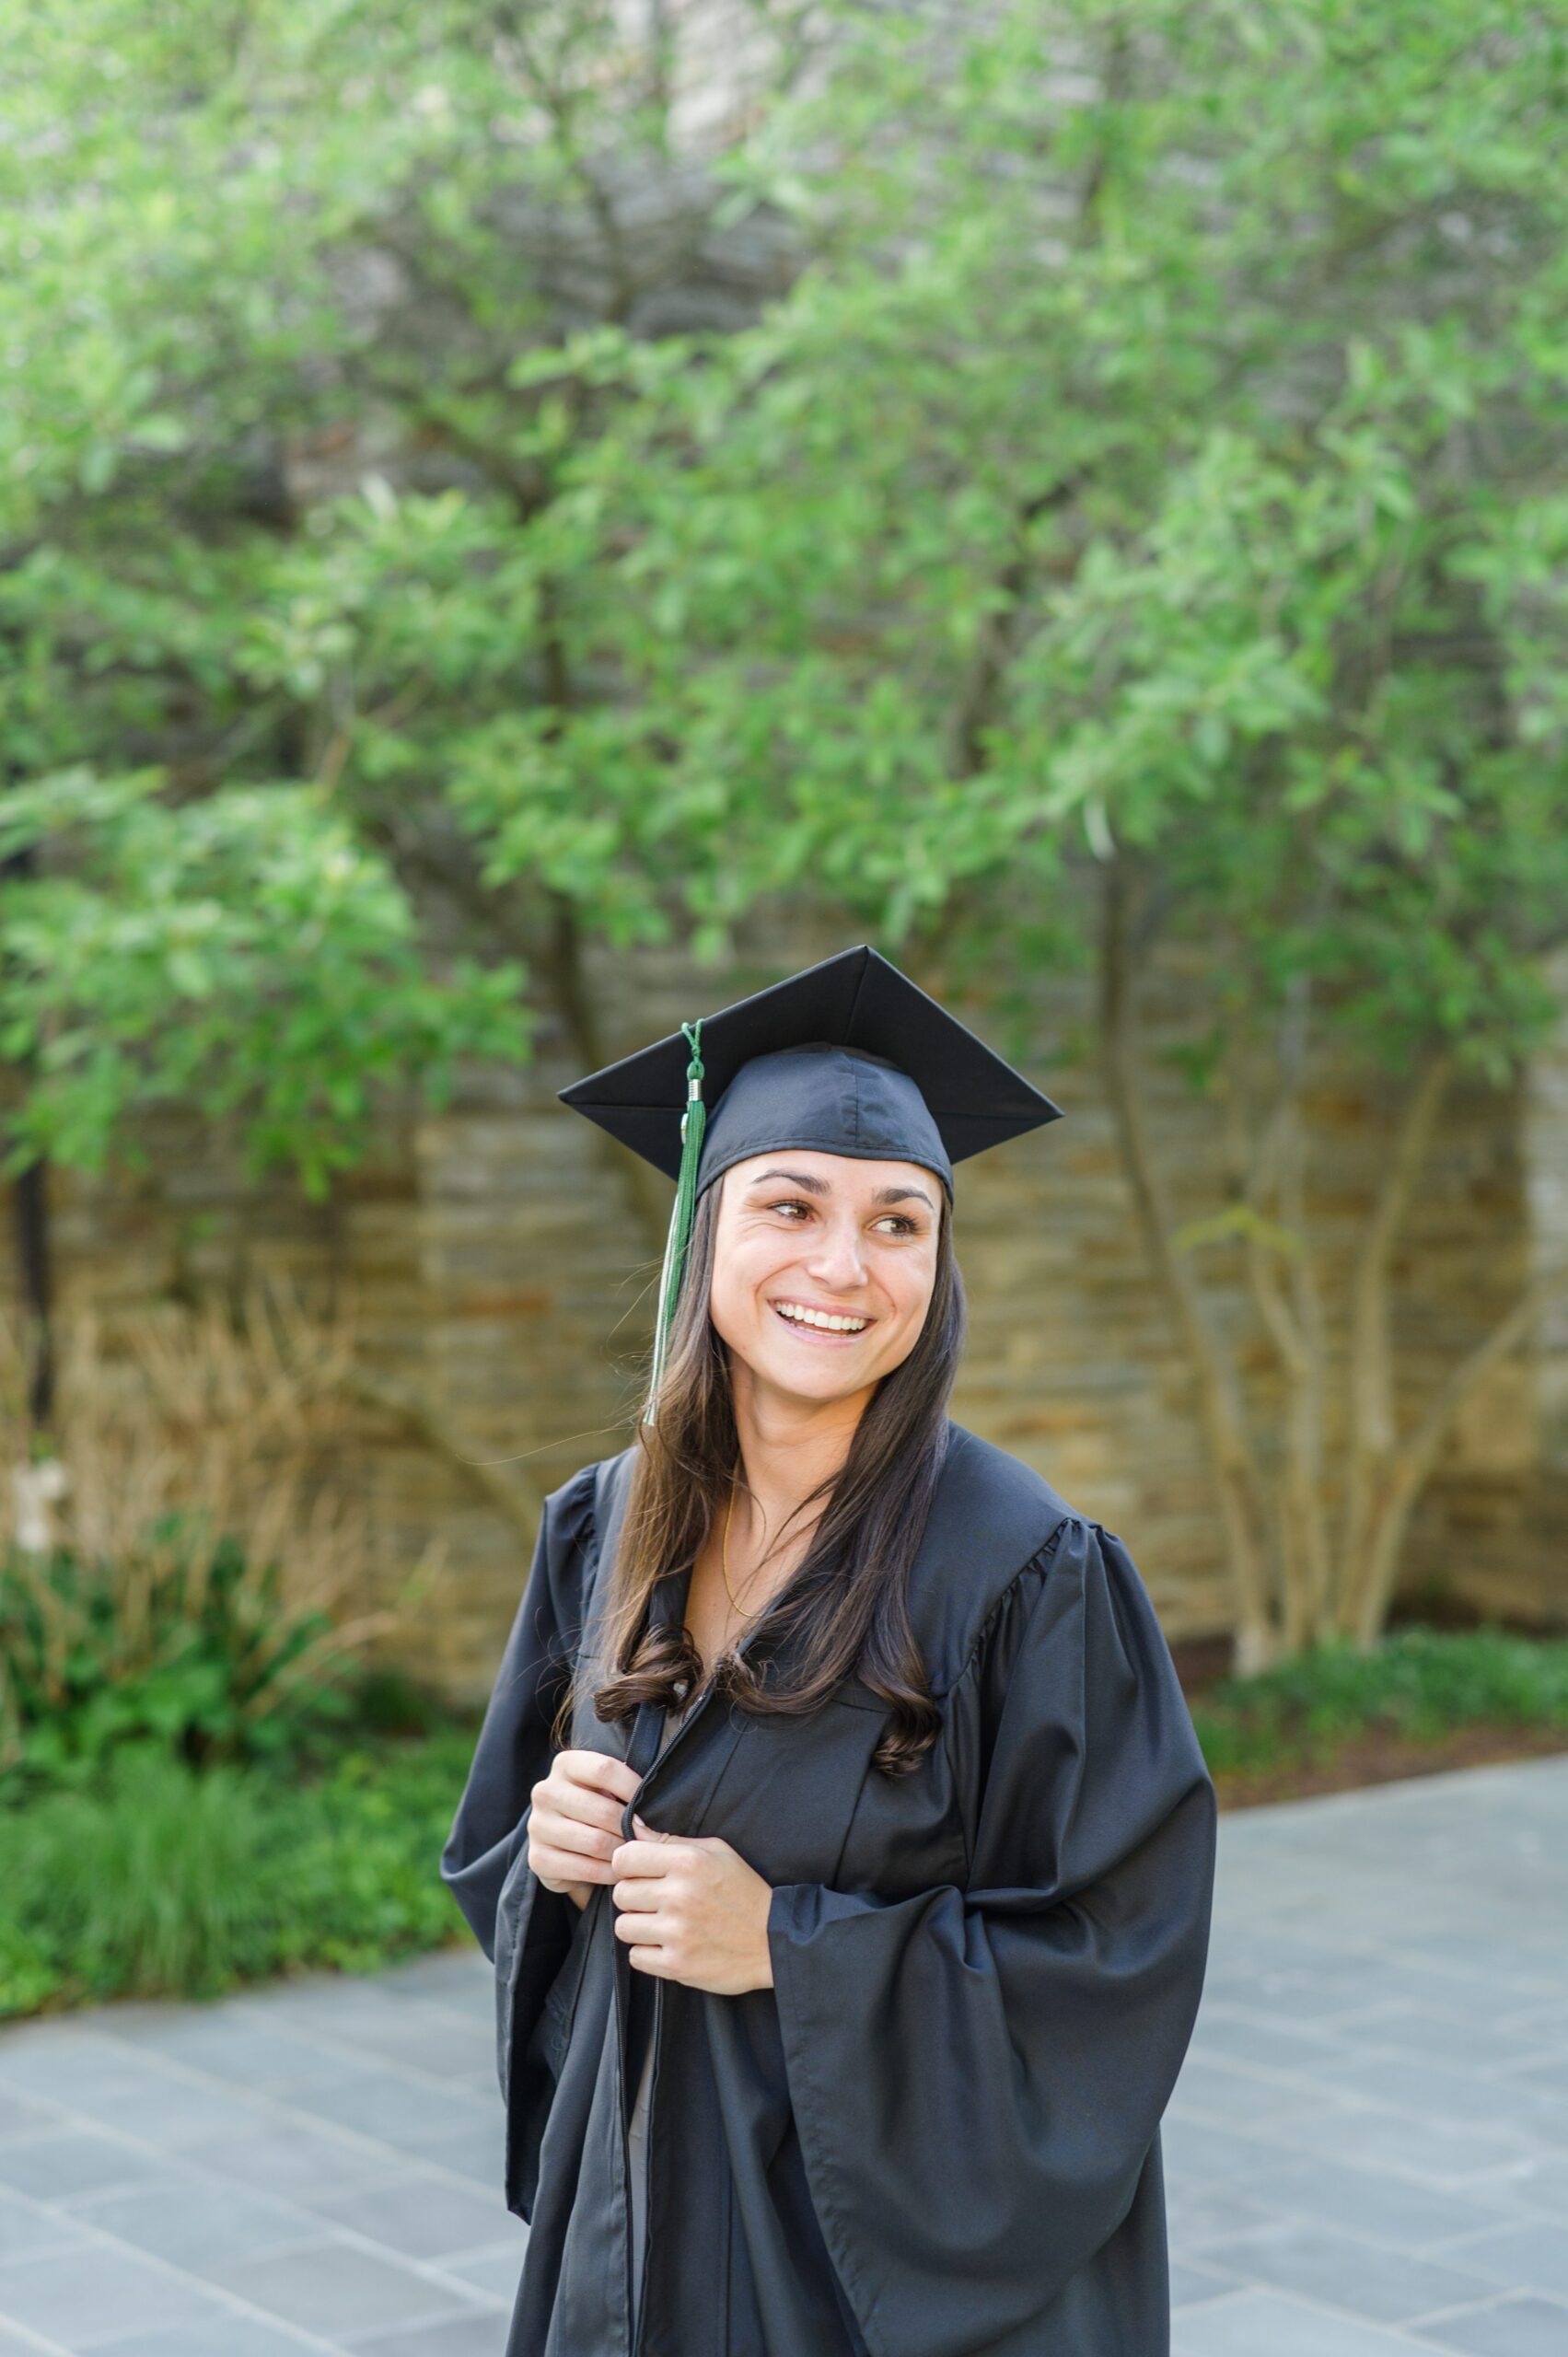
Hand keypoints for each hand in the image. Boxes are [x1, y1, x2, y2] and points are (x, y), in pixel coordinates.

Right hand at [528, 1748, 642, 1911]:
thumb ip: (627, 1787)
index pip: (605, 1770)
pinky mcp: (537, 1859)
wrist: (565, 1843)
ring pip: (595, 1842)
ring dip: (621, 1853)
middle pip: (603, 1811)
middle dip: (631, 1829)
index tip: (651, 1808)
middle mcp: (545, 1791)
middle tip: (648, 1840)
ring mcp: (537, 1826)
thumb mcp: (608, 1788)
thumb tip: (659, 1806)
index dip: (634, 1789)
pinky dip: (609, 1873)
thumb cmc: (598, 1808)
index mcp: (565, 1764)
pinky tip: (618, 1871)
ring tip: (634, 1855)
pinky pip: (585, 1869)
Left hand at [610, 1814, 774, 1993]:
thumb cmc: (744, 1890)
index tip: (641, 1873)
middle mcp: (679, 1895)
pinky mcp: (677, 1964)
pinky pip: (636, 1957)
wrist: (774, 1941)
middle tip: (656, 1901)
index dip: (628, 1865)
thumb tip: (632, 1825)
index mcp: (688, 1862)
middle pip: (621, 1893)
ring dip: (639, 1927)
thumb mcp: (716, 1852)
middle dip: (634, 1897)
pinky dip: (648, 1953)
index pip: (624, 1858)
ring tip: (662, 1924)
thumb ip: (671, 1840)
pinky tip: (668, 1945)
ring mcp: (677, 1933)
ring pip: (623, 1927)